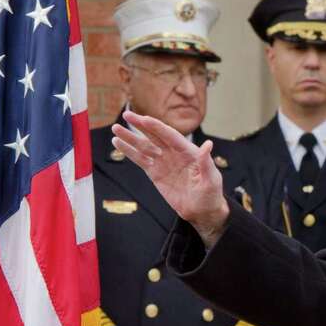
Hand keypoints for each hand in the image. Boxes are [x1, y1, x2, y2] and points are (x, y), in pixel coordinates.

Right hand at [111, 111, 230, 243]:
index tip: (143, 119)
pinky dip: (129, 152)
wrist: (201, 211)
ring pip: (144, 146)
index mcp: (188, 151)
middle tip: (126, 114)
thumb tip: (208, 144)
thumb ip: (206, 162)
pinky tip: (118, 143)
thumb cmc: (210, 194)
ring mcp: (164, 162)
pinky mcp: (155, 173)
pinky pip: (140, 160)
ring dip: (130, 137)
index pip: (170, 135)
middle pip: (155, 136)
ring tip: (115, 129)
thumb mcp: (211, 179)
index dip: (157, 127)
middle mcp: (174, 153)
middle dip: (141, 125)